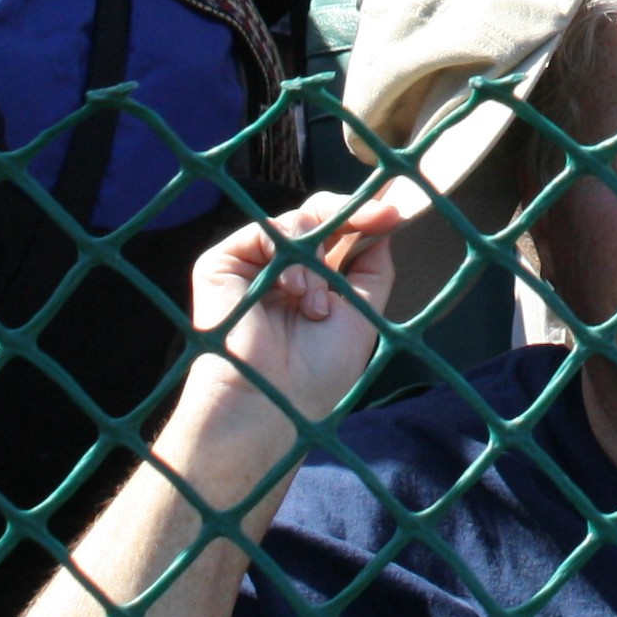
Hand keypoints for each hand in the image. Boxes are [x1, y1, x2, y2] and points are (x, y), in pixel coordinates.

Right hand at [179, 191, 411, 439]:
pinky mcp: (222, 263)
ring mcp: (251, 264)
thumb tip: (386, 221)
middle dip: (351, 214)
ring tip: (314, 307)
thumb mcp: (362, 314)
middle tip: (380, 217)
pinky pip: (264, 231)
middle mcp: (281, 269)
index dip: (364, 217)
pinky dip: (290, 257)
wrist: (274, 403)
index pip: (335, 232)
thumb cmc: (317, 373)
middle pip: (316, 214)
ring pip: (297, 222)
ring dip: (318, 262)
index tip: (394, 213)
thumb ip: (372, 268)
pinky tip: (294, 292)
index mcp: (312, 281)